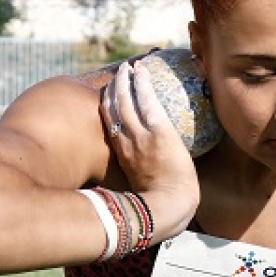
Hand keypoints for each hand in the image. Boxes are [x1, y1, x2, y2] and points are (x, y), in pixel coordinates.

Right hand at [100, 61, 199, 240]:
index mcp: (121, 157)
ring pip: (125, 102)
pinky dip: (141, 84)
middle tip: (117, 75)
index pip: (110, 127)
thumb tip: (150, 175)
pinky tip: (141, 71)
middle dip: (113, 90)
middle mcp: (125, 143)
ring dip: (124, 82)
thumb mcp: (142, 188)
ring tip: (127, 68)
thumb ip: (141, 176)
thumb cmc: (160, 205)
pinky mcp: (157, 132)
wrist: (167, 208)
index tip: (108, 98)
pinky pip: (146, 101)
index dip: (108, 109)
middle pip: (112, 110)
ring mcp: (139, 136)